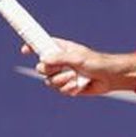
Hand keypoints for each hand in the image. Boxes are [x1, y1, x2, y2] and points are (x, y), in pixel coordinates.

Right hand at [20, 40, 134, 96]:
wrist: (110, 78)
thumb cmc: (96, 62)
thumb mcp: (77, 57)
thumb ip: (60, 58)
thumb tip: (43, 59)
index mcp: (60, 49)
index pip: (41, 46)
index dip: (31, 47)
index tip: (25, 51)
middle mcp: (59, 62)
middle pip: (41, 67)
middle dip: (49, 70)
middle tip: (60, 69)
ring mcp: (62, 75)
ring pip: (49, 81)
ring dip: (61, 81)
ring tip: (75, 78)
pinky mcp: (68, 87)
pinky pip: (59, 90)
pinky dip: (69, 89)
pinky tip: (79, 86)